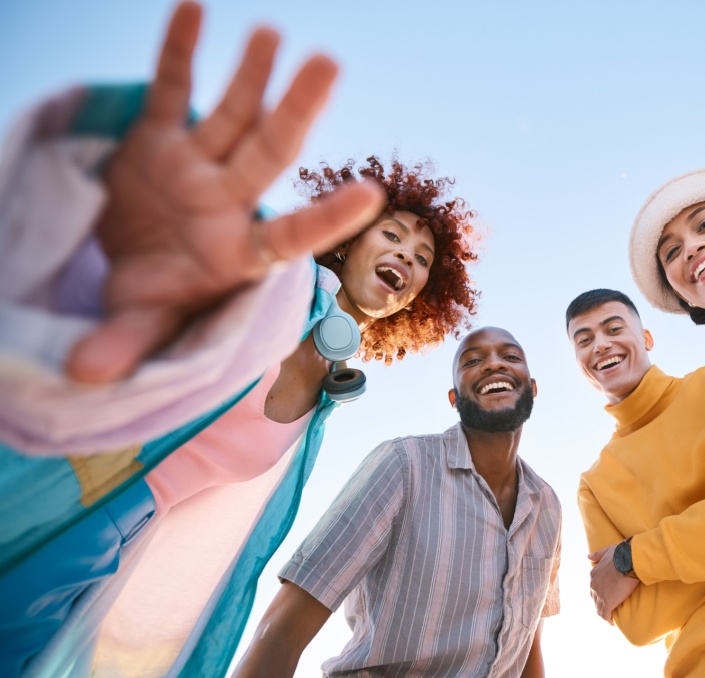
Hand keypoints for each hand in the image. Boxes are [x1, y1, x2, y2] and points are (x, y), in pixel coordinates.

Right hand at [66, 1, 383, 383]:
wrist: (125, 262)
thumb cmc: (153, 299)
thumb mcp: (140, 322)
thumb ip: (125, 343)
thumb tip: (83, 375)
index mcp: (236, 252)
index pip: (289, 234)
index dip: (326, 216)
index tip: (373, 194)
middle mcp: (226, 202)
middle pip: (270, 151)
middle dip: (297, 110)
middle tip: (328, 63)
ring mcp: (196, 166)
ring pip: (232, 114)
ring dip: (250, 74)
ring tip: (272, 33)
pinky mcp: (160, 139)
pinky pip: (170, 88)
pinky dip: (179, 50)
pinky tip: (195, 8)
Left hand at [587, 545, 638, 623]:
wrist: (629, 560)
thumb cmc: (621, 554)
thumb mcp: (606, 551)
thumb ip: (597, 555)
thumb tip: (588, 557)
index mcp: (594, 574)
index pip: (594, 587)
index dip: (600, 593)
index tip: (607, 596)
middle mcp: (594, 585)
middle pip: (595, 599)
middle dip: (601, 604)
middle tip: (610, 607)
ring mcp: (600, 595)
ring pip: (599, 608)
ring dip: (604, 613)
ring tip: (610, 617)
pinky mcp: (608, 602)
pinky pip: (605, 615)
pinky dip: (608, 619)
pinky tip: (613, 622)